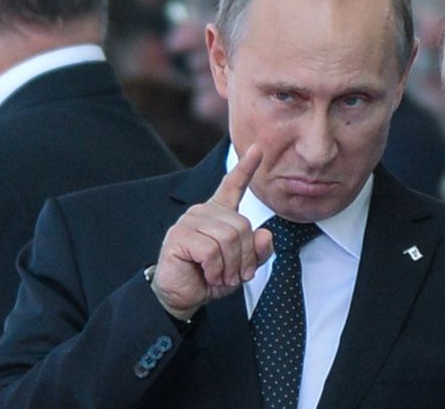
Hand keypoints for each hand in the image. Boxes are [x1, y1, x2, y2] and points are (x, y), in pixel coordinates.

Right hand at [151, 144, 274, 320]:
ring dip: (229, 266)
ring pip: (228, 238)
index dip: (246, 167)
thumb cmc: (210, 278)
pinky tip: (207, 274)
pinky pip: (211, 250)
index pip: (233, 185)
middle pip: (241, 226)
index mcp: (219, 213)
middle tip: (235, 275)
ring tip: (220, 276)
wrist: (182, 296)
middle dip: (244, 257)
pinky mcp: (179, 236)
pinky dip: (215, 269)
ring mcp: (190, 221)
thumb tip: (265, 234)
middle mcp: (204, 211)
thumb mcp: (242, 266)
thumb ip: (258, 251)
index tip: (257, 149)